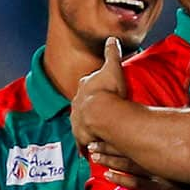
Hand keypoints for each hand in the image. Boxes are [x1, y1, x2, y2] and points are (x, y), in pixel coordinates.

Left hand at [71, 37, 127, 151]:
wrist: (101, 113)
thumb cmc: (108, 90)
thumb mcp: (113, 68)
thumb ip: (112, 53)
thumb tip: (112, 38)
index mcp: (85, 86)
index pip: (87, 83)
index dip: (92, 85)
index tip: (98, 88)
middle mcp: (77, 103)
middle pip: (81, 103)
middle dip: (87, 106)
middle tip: (97, 109)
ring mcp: (77, 120)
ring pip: (80, 122)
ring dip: (85, 126)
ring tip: (93, 131)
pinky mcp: (81, 136)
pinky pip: (83, 142)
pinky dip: (86, 145)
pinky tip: (90, 150)